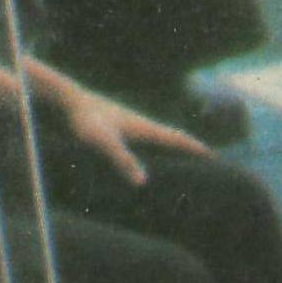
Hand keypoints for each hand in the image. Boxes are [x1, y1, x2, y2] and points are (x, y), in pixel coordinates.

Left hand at [55, 81, 199, 182]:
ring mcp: (129, 124)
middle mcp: (141, 125)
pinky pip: (142, 139)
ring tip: (180, 158)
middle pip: (172, 137)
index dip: (196, 149)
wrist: (67, 99)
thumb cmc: (86, 120)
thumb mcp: (105, 143)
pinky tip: (145, 153)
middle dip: (189, 148)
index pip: (178, 139)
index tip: (214, 157)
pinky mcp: (117, 126)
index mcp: (145, 129)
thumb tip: (142, 182)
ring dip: (171, 147)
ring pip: (157, 138)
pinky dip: (152, 147)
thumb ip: (123, 161)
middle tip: (205, 158)